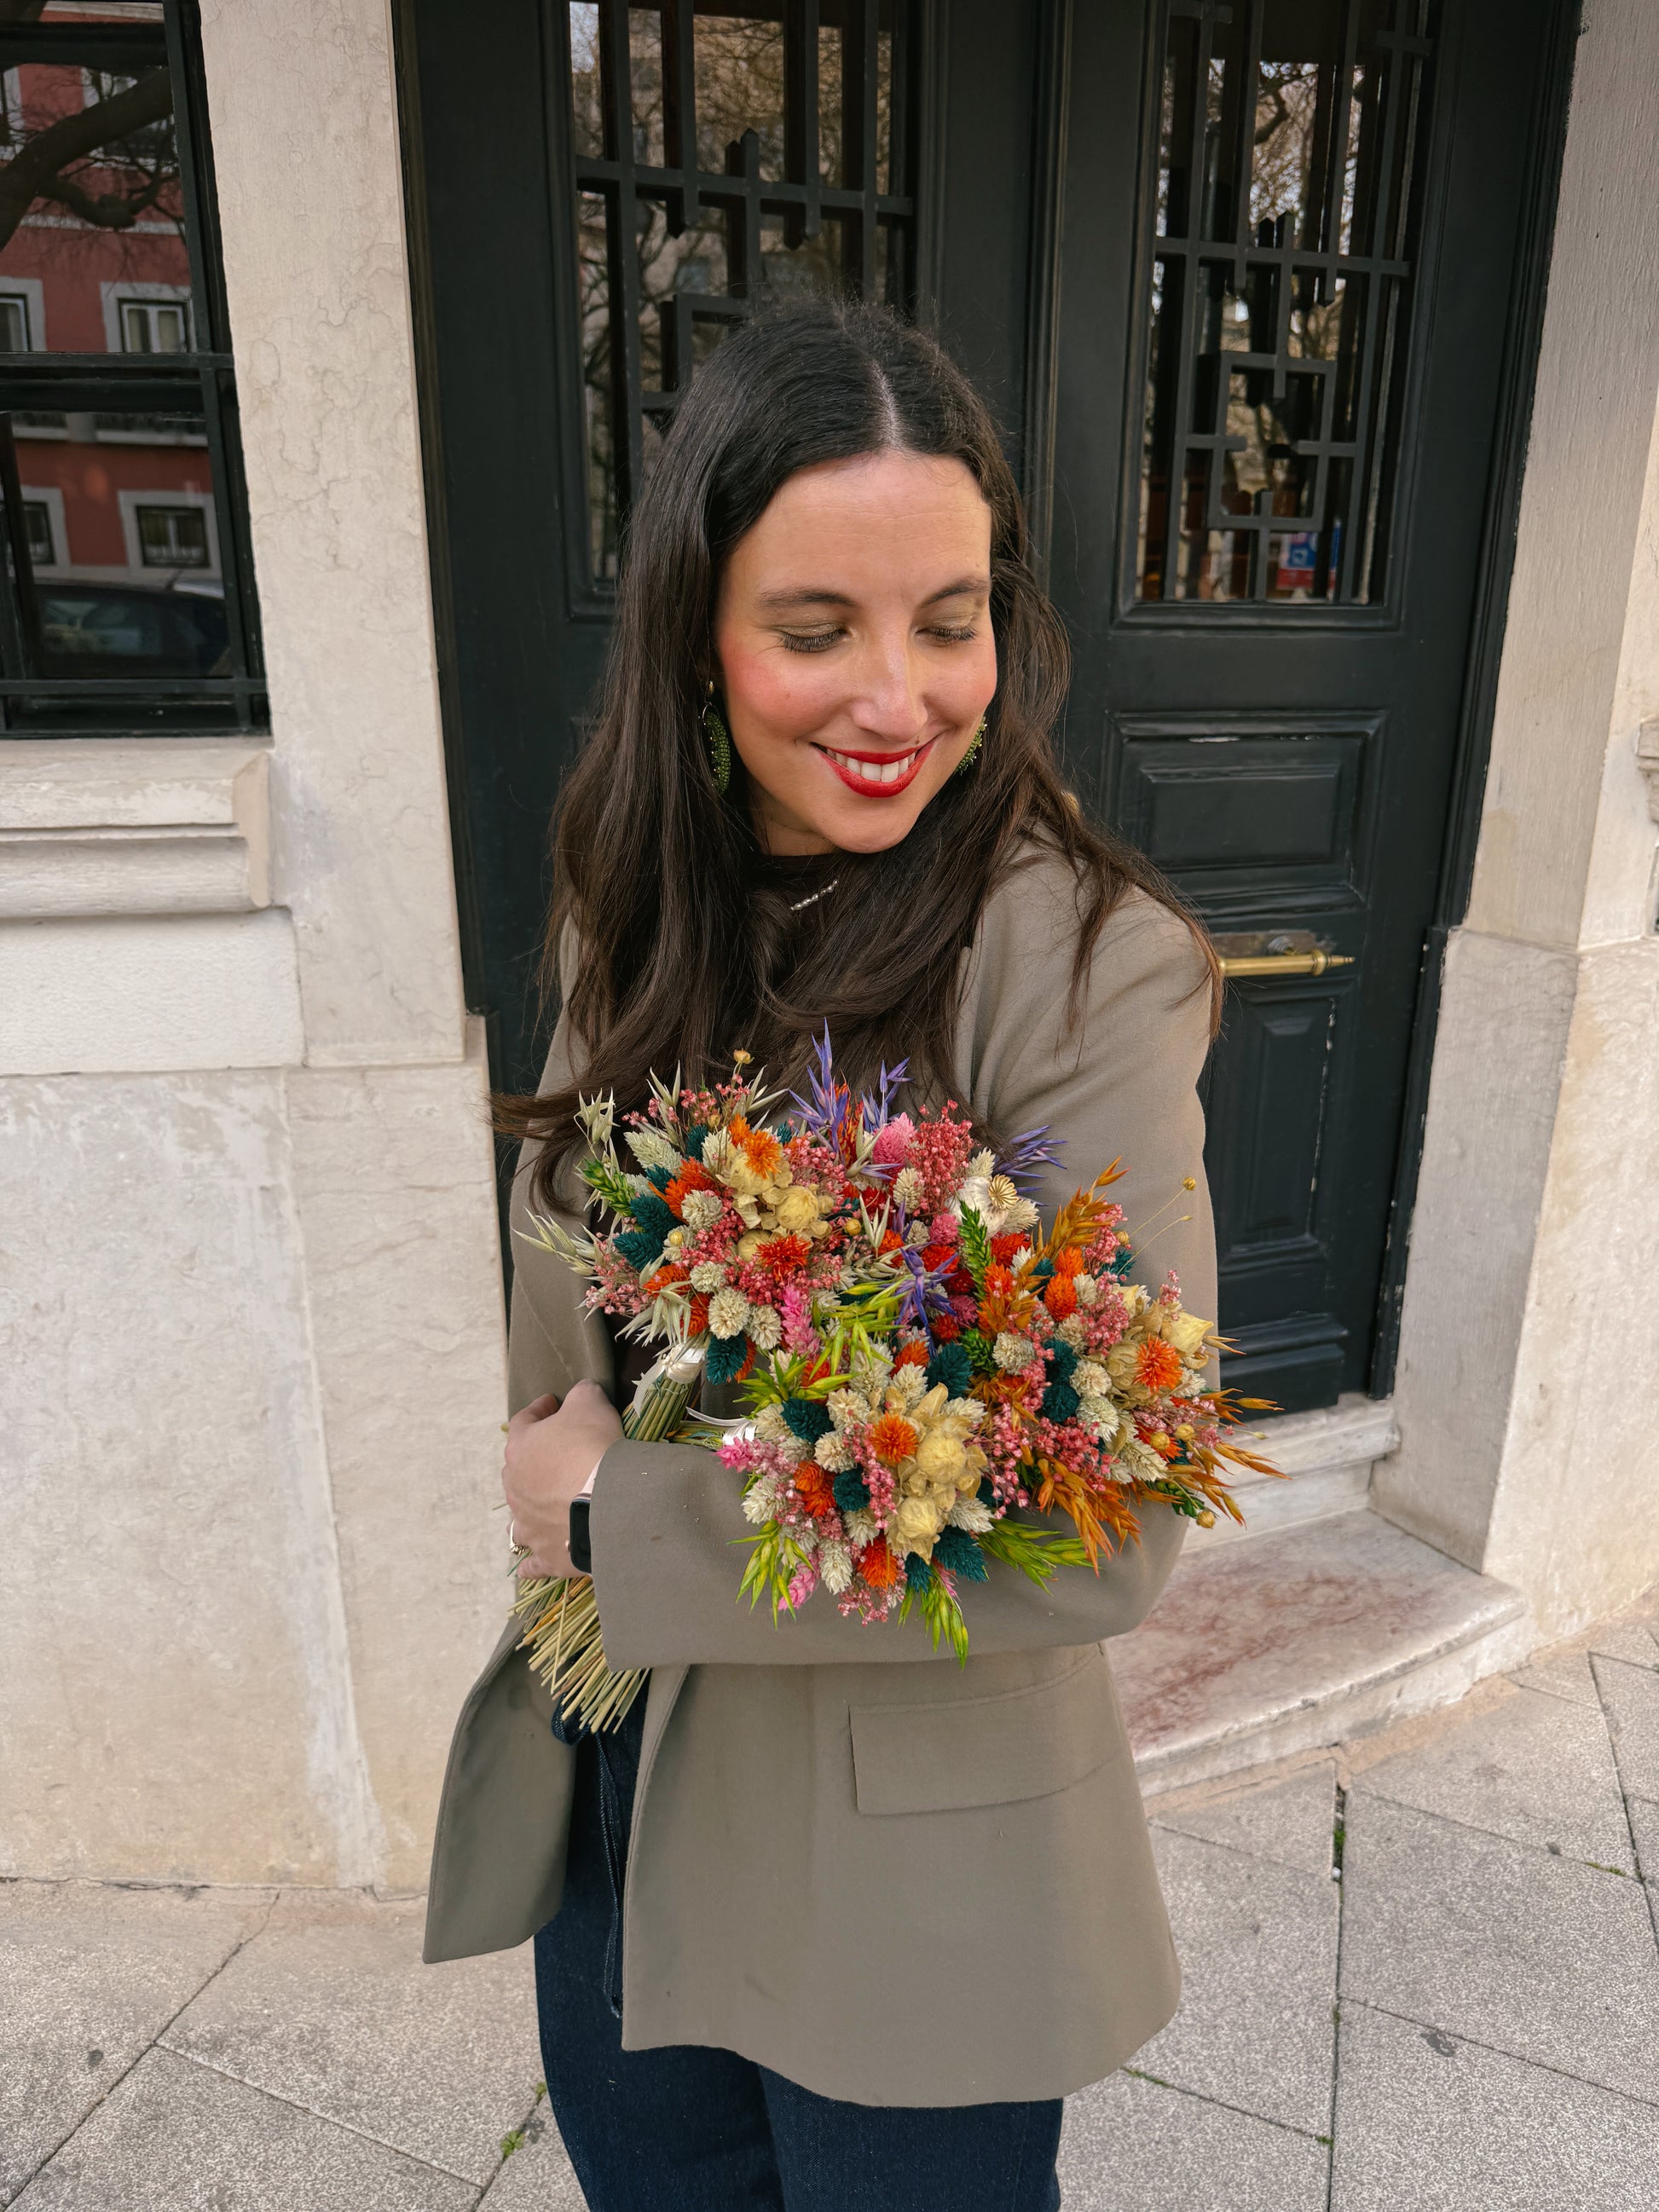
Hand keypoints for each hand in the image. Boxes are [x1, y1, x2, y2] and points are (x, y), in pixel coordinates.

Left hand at [503, 1379, 622, 1578]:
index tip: (551, 1404)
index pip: (523, 1421)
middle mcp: (515, 1487)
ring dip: (529, 1509)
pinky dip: (531, 1560)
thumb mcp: (591, 1404)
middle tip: (557, 1453)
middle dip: (534, 1459)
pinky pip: (531, 1561)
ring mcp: (527, 1524)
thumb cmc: (593, 1448)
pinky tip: (530, 1564)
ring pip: (519, 1517)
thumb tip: (580, 1393)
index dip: (538, 1410)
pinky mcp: (544, 1555)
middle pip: (518, 1469)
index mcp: (520, 1448)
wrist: (609, 1504)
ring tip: (545, 1505)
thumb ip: (582, 1395)